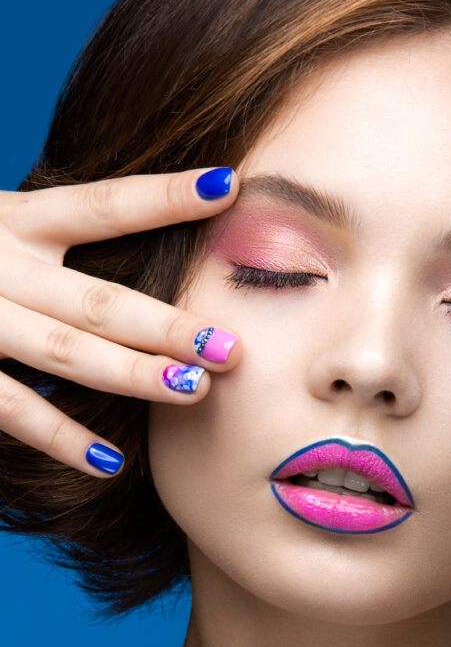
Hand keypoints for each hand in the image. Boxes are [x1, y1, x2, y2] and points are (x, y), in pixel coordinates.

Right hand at [0, 167, 241, 476]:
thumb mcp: (0, 227)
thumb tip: (145, 278)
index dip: (164, 195)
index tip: (227, 184)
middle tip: (232, 348)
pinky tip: (112, 462)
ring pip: (63, 351)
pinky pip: (9, 407)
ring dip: (131, 375)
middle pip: (97, 297)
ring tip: (192, 392)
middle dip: (167, 325)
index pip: (102, 203)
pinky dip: (60, 436)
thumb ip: (54, 236)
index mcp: (12, 218)